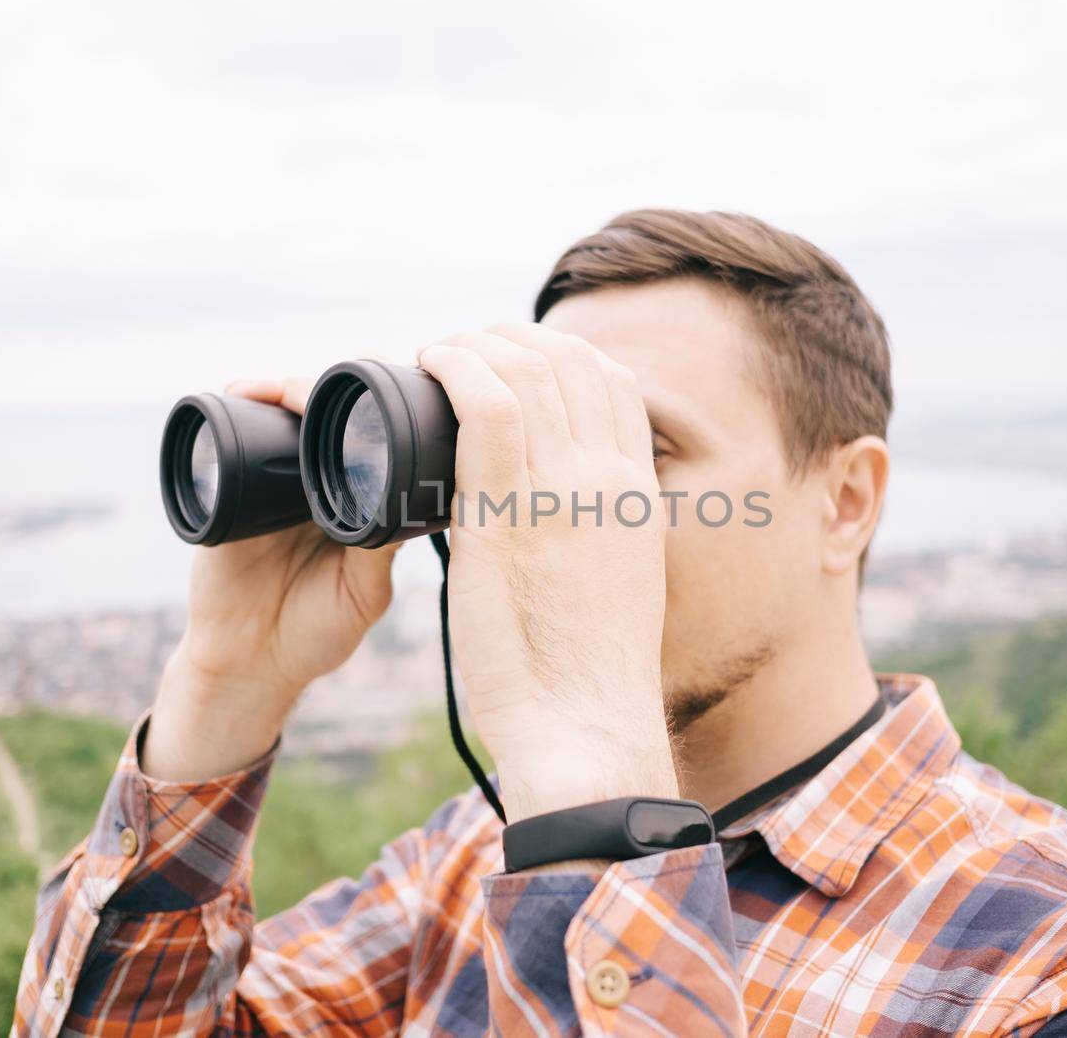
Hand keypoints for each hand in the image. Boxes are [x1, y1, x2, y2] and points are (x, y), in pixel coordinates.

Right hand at [145, 378, 401, 780]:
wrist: (250, 665)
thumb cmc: (315, 635)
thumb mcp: (363, 591)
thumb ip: (381, 548)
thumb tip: (407, 496)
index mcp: (356, 499)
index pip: (373, 438)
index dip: (386, 406)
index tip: (404, 381)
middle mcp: (313, 481)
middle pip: (326, 413)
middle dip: (337, 383)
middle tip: (354, 369)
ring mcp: (268, 481)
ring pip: (281, 413)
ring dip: (289, 386)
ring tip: (300, 382)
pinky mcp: (223, 490)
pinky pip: (226, 436)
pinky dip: (237, 404)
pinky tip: (246, 388)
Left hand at [417, 325, 677, 822]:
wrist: (582, 728)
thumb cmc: (585, 676)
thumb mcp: (615, 587)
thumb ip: (591, 541)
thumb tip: (554, 524)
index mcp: (636, 495)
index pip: (615, 383)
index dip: (560, 351)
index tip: (514, 359)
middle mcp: (607, 478)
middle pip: (570, 359)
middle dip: (510, 338)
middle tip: (463, 350)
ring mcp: (562, 491)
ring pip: (526, 368)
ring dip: (474, 345)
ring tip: (438, 355)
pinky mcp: (507, 513)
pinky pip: (486, 404)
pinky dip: (456, 369)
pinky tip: (430, 367)